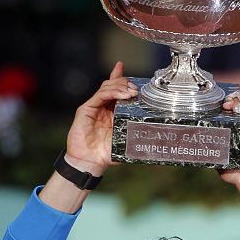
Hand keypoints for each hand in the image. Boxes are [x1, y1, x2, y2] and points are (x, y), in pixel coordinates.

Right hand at [65, 61, 137, 175]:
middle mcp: (102, 107)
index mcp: (111, 112)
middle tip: (137, 89)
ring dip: (121, 86)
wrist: (90, 162)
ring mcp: (94, 107)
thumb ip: (134, 132)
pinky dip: (112, 92)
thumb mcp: (125, 140)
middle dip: (126, 83)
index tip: (135, 76)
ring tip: (132, 92)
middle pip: (113, 85)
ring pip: (107, 87)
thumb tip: (154, 131)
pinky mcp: (86, 109)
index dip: (123, 79)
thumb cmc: (107, 154)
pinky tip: (123, 95)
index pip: (117, 91)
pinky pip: (100, 95)